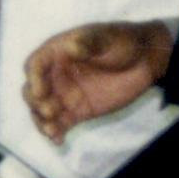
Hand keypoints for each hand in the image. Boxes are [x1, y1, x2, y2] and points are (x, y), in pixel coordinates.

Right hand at [21, 20, 173, 140]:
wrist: (146, 61)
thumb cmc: (124, 41)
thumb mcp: (108, 37)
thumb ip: (89, 42)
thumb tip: (71, 47)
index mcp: (58, 53)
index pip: (35, 65)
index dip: (34, 78)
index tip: (41, 92)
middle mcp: (57, 75)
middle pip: (33, 90)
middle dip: (35, 102)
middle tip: (50, 111)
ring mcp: (66, 94)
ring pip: (42, 110)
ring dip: (41, 121)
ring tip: (52, 131)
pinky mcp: (77, 112)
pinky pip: (59, 124)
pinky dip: (55, 133)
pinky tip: (59, 140)